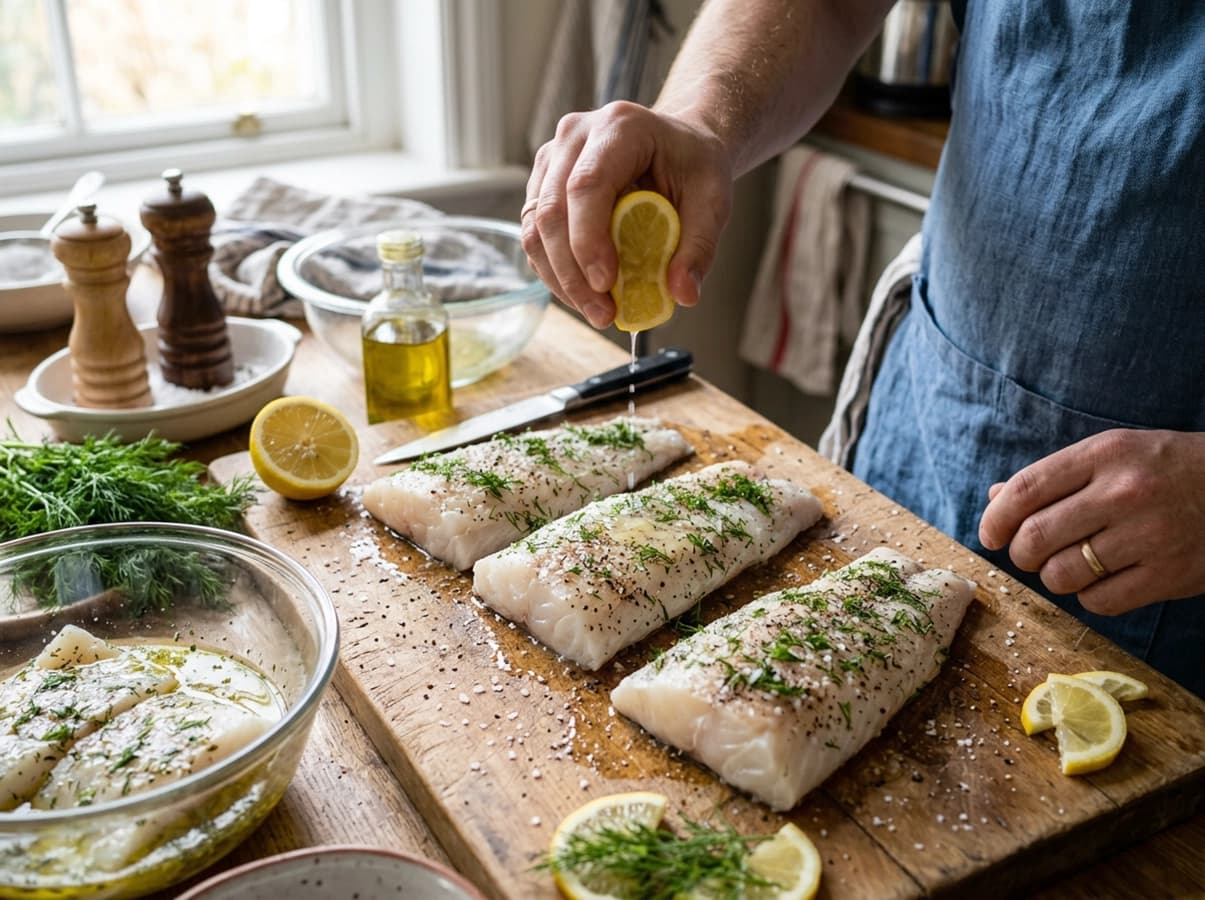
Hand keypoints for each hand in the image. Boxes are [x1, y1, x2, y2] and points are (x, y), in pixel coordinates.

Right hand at [521, 101, 733, 327]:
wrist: (676, 144)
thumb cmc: (693, 165)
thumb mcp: (713, 200)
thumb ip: (700, 246)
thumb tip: (683, 294)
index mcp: (619, 127)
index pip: (586, 185)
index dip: (588, 239)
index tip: (605, 284)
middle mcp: (575, 136)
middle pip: (552, 211)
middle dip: (572, 273)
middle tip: (603, 314)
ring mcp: (552, 159)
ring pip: (534, 227)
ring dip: (560, 278)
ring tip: (596, 311)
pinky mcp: (542, 185)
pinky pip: (534, 235)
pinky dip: (555, 271)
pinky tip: (583, 294)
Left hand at [979, 429, 1204, 614]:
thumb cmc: (1166, 469)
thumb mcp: (1113, 454)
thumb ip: (1053, 476)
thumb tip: (995, 498)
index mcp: (1105, 454)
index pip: (1025, 490)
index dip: (995, 519)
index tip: (990, 534)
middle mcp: (1124, 493)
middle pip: (1035, 537)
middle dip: (1020, 553)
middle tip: (1029, 554)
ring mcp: (1149, 536)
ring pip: (1061, 575)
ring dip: (1053, 577)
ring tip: (1070, 565)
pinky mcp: (1170, 575)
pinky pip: (1098, 602)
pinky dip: (1089, 597)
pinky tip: (1102, 579)